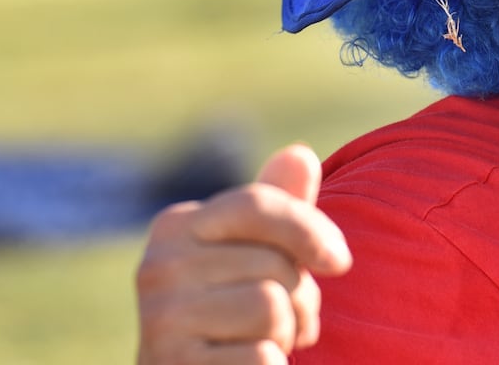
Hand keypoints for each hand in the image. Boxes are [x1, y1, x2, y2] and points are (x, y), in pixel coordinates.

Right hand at [136, 144, 352, 363]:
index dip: (312, 230)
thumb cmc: (235, 315)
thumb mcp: (258, 255)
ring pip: (271, 308)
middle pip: (274, 263)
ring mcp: (161, 320)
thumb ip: (280, 208)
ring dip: (286, 335)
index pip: (258, 204)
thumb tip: (300, 154)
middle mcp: (158, 266)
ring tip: (269, 344)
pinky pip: (262, 357)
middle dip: (301, 298)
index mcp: (176, 226)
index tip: (340, 262)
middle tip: (290, 323)